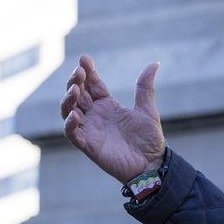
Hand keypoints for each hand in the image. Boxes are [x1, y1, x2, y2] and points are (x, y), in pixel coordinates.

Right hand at [61, 54, 165, 183]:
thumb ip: (145, 88)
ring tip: (75, 89)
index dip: (87, 71)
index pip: (92, 84)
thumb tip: (155, 63)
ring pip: (69, 111)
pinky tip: (75, 115)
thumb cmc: (149, 140)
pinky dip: (70, 124)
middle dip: (76, 82)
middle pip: (78, 94)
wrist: (153, 164)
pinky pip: (72, 134)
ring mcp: (90, 129)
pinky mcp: (88, 145)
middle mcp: (95, 115)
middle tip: (80, 72)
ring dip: (69, 99)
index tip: (84, 59)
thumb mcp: (148, 110)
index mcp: (107, 105)